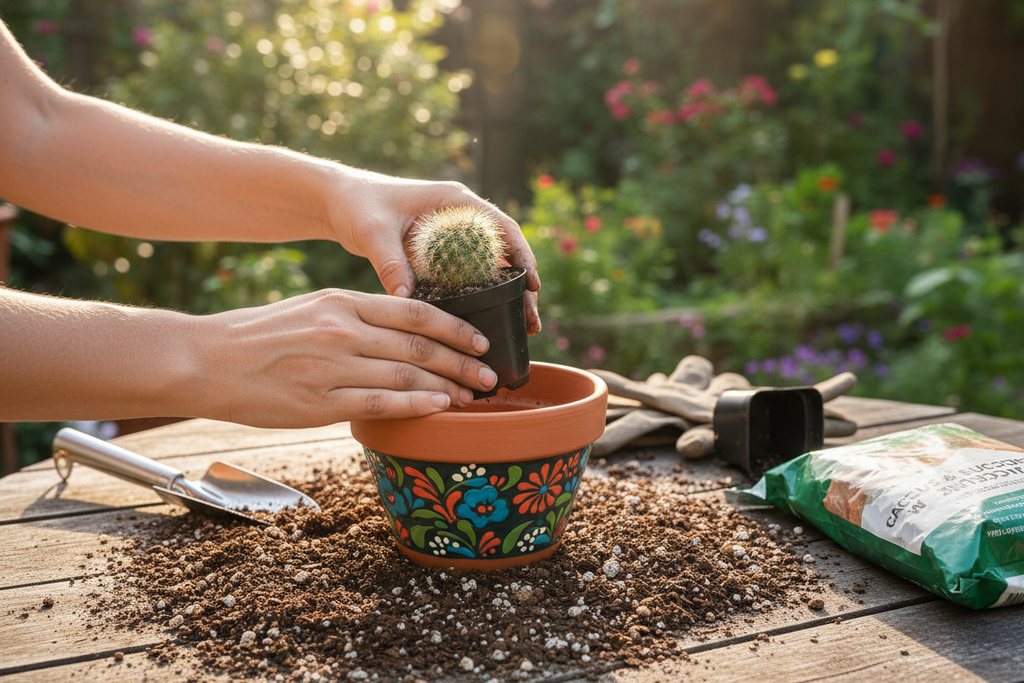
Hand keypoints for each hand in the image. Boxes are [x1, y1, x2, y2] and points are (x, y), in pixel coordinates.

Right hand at [191, 289, 498, 426]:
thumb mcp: (312, 309)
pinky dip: (416, 405)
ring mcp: (332, 366)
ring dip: (448, 386)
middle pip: (420, 345)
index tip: (481, 341)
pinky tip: (439, 407)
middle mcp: (343, 330)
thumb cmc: (260, 336)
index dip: (456, 327)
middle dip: (463, 362)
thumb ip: (356, 318)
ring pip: (407, 374)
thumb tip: (402, 333)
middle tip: (491, 375)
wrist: (206, 360)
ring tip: (474, 397)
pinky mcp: (320, 401)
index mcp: (343, 302)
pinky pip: (380, 403)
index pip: (415, 311)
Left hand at [328, 170, 541, 334]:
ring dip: (508, 297)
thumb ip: (390, 263)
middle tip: (533, 321)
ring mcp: (453, 239)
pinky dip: (482, 300)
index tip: (533, 284)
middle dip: (523, 287)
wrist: (338, 203)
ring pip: (492, 270)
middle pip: (504, 254)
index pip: (502, 226)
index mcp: (455, 202)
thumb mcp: (373, 231)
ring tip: (523, 329)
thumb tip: (404, 300)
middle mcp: (461, 219)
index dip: (522, 255)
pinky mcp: (441, 257)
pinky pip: (470, 280)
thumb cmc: (357, 205)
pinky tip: (490, 325)